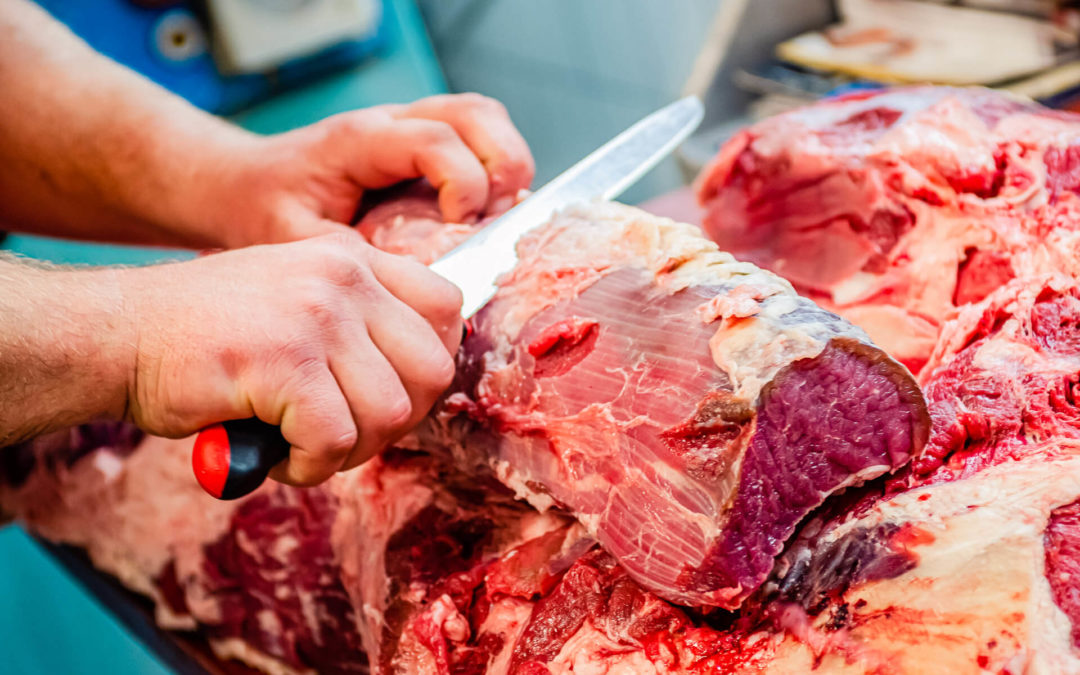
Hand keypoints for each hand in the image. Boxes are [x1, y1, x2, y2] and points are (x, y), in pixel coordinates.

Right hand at [122, 231, 462, 484]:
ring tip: (305, 447)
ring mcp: (316, 315)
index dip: (428, 365)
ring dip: (352, 450)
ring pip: (389, 412)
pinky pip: (335, 440)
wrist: (117, 333)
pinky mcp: (283, 360)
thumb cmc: (206, 334)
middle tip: (348, 434)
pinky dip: (311, 466)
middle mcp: (344, 278)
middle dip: (399, 420)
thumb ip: (358, 326)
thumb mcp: (297, 302)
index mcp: (354, 260)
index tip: (388, 394)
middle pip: (433, 369)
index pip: (446, 307)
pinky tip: (278, 455)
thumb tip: (418, 387)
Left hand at [206, 93, 533, 248]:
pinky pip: (478, 137)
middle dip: (503, 163)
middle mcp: (391, 124)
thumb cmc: (267, 210)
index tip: (461, 226)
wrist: (246, 185)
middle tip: (498, 216)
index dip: (463, 182)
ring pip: (484, 118)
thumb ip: (349, 262)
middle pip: (474, 114)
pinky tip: (486, 210)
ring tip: (500, 213)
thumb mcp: (295, 242)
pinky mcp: (422, 145)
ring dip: (507, 161)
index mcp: (359, 141)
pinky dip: (496, 168)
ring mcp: (410, 129)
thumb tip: (405, 289)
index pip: (434, 140)